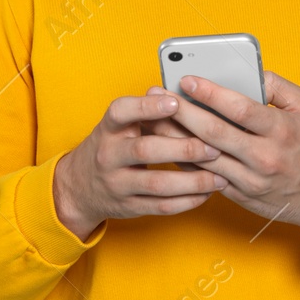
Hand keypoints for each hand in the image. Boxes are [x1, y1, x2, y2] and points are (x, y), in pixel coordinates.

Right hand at [52, 93, 226, 240]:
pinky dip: (187, 201)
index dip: (147, 107)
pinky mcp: (128, 206)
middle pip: (146, 150)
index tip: (175, 103)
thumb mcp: (119, 125)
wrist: (80, 186)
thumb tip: (174, 93)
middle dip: (183, 149)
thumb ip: (145, 111)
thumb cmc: (111, 147)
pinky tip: (206, 193)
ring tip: (219, 176)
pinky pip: (161, 206)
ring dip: (193, 181)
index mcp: (109, 128)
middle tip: (213, 147)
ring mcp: (117, 183)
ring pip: (158, 183)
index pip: (122, 112)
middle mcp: (109, 155)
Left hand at [163, 70, 299, 252]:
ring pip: (203, 157)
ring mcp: (249, 179)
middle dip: (181, 111)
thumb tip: (249, 70)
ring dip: (174, 137)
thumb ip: (277, 85)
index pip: (240, 109)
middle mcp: (264, 157)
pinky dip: (183, 160)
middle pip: (214, 132)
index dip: (210, 93)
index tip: (187, 79)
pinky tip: (166, 144)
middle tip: (158, 94)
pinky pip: (204, 175)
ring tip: (152, 117)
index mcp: (281, 131)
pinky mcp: (238, 195)